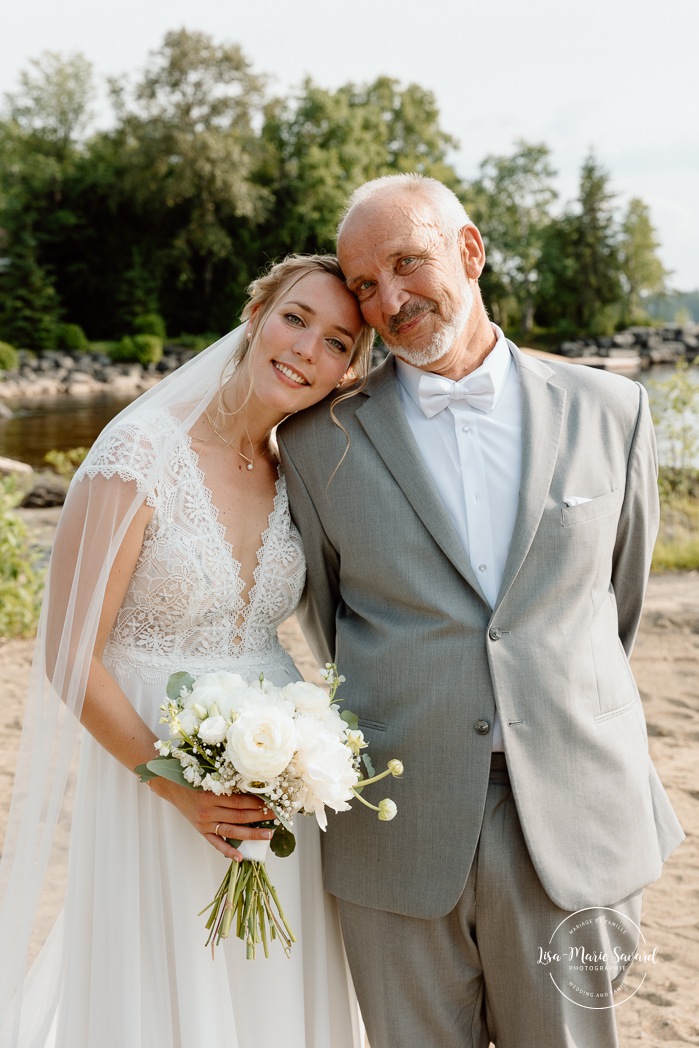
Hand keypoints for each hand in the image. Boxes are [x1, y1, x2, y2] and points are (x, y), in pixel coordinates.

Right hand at [150, 778, 273, 859]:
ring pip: (232, 831)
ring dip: (251, 834)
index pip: (240, 801)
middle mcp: (208, 810)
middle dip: (260, 816)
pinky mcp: (202, 831)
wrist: (173, 787)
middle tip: (276, 816)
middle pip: (239, 816)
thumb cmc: (194, 778)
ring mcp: (205, 823)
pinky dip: (228, 851)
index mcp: (211, 794)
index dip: (258, 802)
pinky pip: (216, 844)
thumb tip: (254, 785)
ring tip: (268, 835)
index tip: (272, 802)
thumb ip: (228, 783)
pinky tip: (240, 857)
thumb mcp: (210, 777)